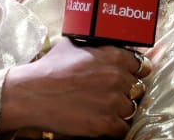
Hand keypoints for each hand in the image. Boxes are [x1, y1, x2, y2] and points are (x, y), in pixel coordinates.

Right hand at [0, 37, 153, 137]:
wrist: (31, 94)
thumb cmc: (49, 69)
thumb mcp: (73, 45)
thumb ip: (95, 45)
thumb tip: (104, 44)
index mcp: (113, 55)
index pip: (141, 65)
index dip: (135, 72)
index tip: (130, 77)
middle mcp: (117, 77)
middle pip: (136, 88)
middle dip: (124, 91)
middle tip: (108, 94)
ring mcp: (112, 102)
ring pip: (130, 108)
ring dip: (119, 110)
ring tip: (102, 108)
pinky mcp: (105, 124)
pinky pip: (122, 128)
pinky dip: (114, 127)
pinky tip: (101, 121)